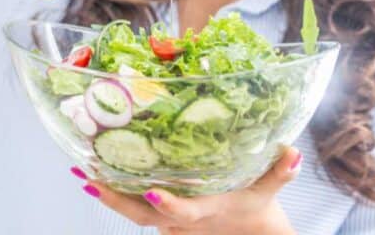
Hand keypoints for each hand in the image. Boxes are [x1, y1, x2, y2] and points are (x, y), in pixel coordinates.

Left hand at [74, 147, 301, 233]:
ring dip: (108, 193)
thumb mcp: (269, 191)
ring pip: (133, 212)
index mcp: (205, 213)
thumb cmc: (256, 209)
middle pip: (142, 216)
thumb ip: (280, 173)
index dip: (170, 206)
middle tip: (89, 179)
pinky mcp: (162, 217)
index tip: (153, 193)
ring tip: (82, 173)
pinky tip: (96, 173)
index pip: (184, 214)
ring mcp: (169, 222)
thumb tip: (292, 152)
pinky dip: (115, 191)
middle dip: (115, 199)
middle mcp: (181, 222)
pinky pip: (134, 205)